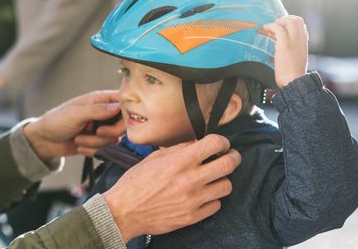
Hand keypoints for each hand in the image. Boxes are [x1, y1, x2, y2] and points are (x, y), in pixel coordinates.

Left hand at [23, 90, 124, 160]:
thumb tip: (118, 107)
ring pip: (113, 139)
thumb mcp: (75, 114)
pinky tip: (79, 146)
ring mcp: (102, 128)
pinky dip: (92, 151)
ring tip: (78, 139)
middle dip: (109, 132)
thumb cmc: (55, 121)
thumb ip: (97, 110)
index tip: (116, 121)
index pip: (123, 102)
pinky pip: (105, 150)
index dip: (125, 113)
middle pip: (124, 124)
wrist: (43, 141)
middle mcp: (104, 113)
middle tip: (96, 132)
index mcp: (100, 100)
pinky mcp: (98, 143)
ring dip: (95, 143)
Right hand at [102, 135, 239, 240]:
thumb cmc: (134, 184)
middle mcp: (190, 179)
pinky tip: (203, 195)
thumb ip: (178, 149)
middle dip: (233, 157)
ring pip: (226, 186)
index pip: (215, 143)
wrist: (124, 212)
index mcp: (180, 161)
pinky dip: (212, 199)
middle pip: (228, 164)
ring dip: (222, 180)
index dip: (222, 141)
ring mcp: (193, 200)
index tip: (221, 144)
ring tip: (214, 179)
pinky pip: (216, 205)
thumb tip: (196, 143)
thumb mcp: (153, 158)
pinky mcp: (193, 216)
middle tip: (230, 157)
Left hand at [264, 15, 308, 87]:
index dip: (291, 23)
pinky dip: (271, 26)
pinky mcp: (285, 45)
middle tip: (276, 25)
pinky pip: (278, 29)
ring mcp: (294, 41)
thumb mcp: (296, 59)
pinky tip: (265, 29)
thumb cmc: (293, 75)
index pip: (301, 25)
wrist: (294, 82)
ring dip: (278, 22)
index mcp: (304, 43)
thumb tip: (282, 48)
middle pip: (297, 20)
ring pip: (290, 21)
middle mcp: (301, 40)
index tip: (282, 27)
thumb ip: (293, 51)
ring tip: (270, 27)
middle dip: (285, 19)